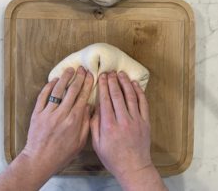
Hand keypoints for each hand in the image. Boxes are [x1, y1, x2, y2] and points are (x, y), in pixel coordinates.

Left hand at [22, 66, 92, 175]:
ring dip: (64, 78)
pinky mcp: (37, 113)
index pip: (83, 97)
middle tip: (82, 69)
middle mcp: (62, 114)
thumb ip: (86, 123)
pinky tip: (54, 80)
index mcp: (74, 120)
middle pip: (72, 90)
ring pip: (57, 90)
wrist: (39, 160)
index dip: (87, 84)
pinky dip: (48, 86)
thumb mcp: (80, 142)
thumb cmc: (62, 154)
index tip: (91, 75)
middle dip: (78, 78)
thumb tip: (89, 106)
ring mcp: (48, 113)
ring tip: (70, 70)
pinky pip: (43, 96)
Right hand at [90, 71, 166, 190]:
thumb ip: (94, 125)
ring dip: (125, 83)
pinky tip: (135, 84)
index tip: (102, 76)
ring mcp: (136, 120)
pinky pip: (143, 103)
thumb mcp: (97, 144)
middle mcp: (123, 120)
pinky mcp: (145, 122)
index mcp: (109, 126)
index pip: (106, 100)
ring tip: (121, 74)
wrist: (134, 167)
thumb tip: (94, 107)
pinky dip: (139, 92)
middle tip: (110, 72)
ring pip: (131, 96)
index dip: (104, 86)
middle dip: (113, 82)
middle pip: (117, 96)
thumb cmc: (112, 157)